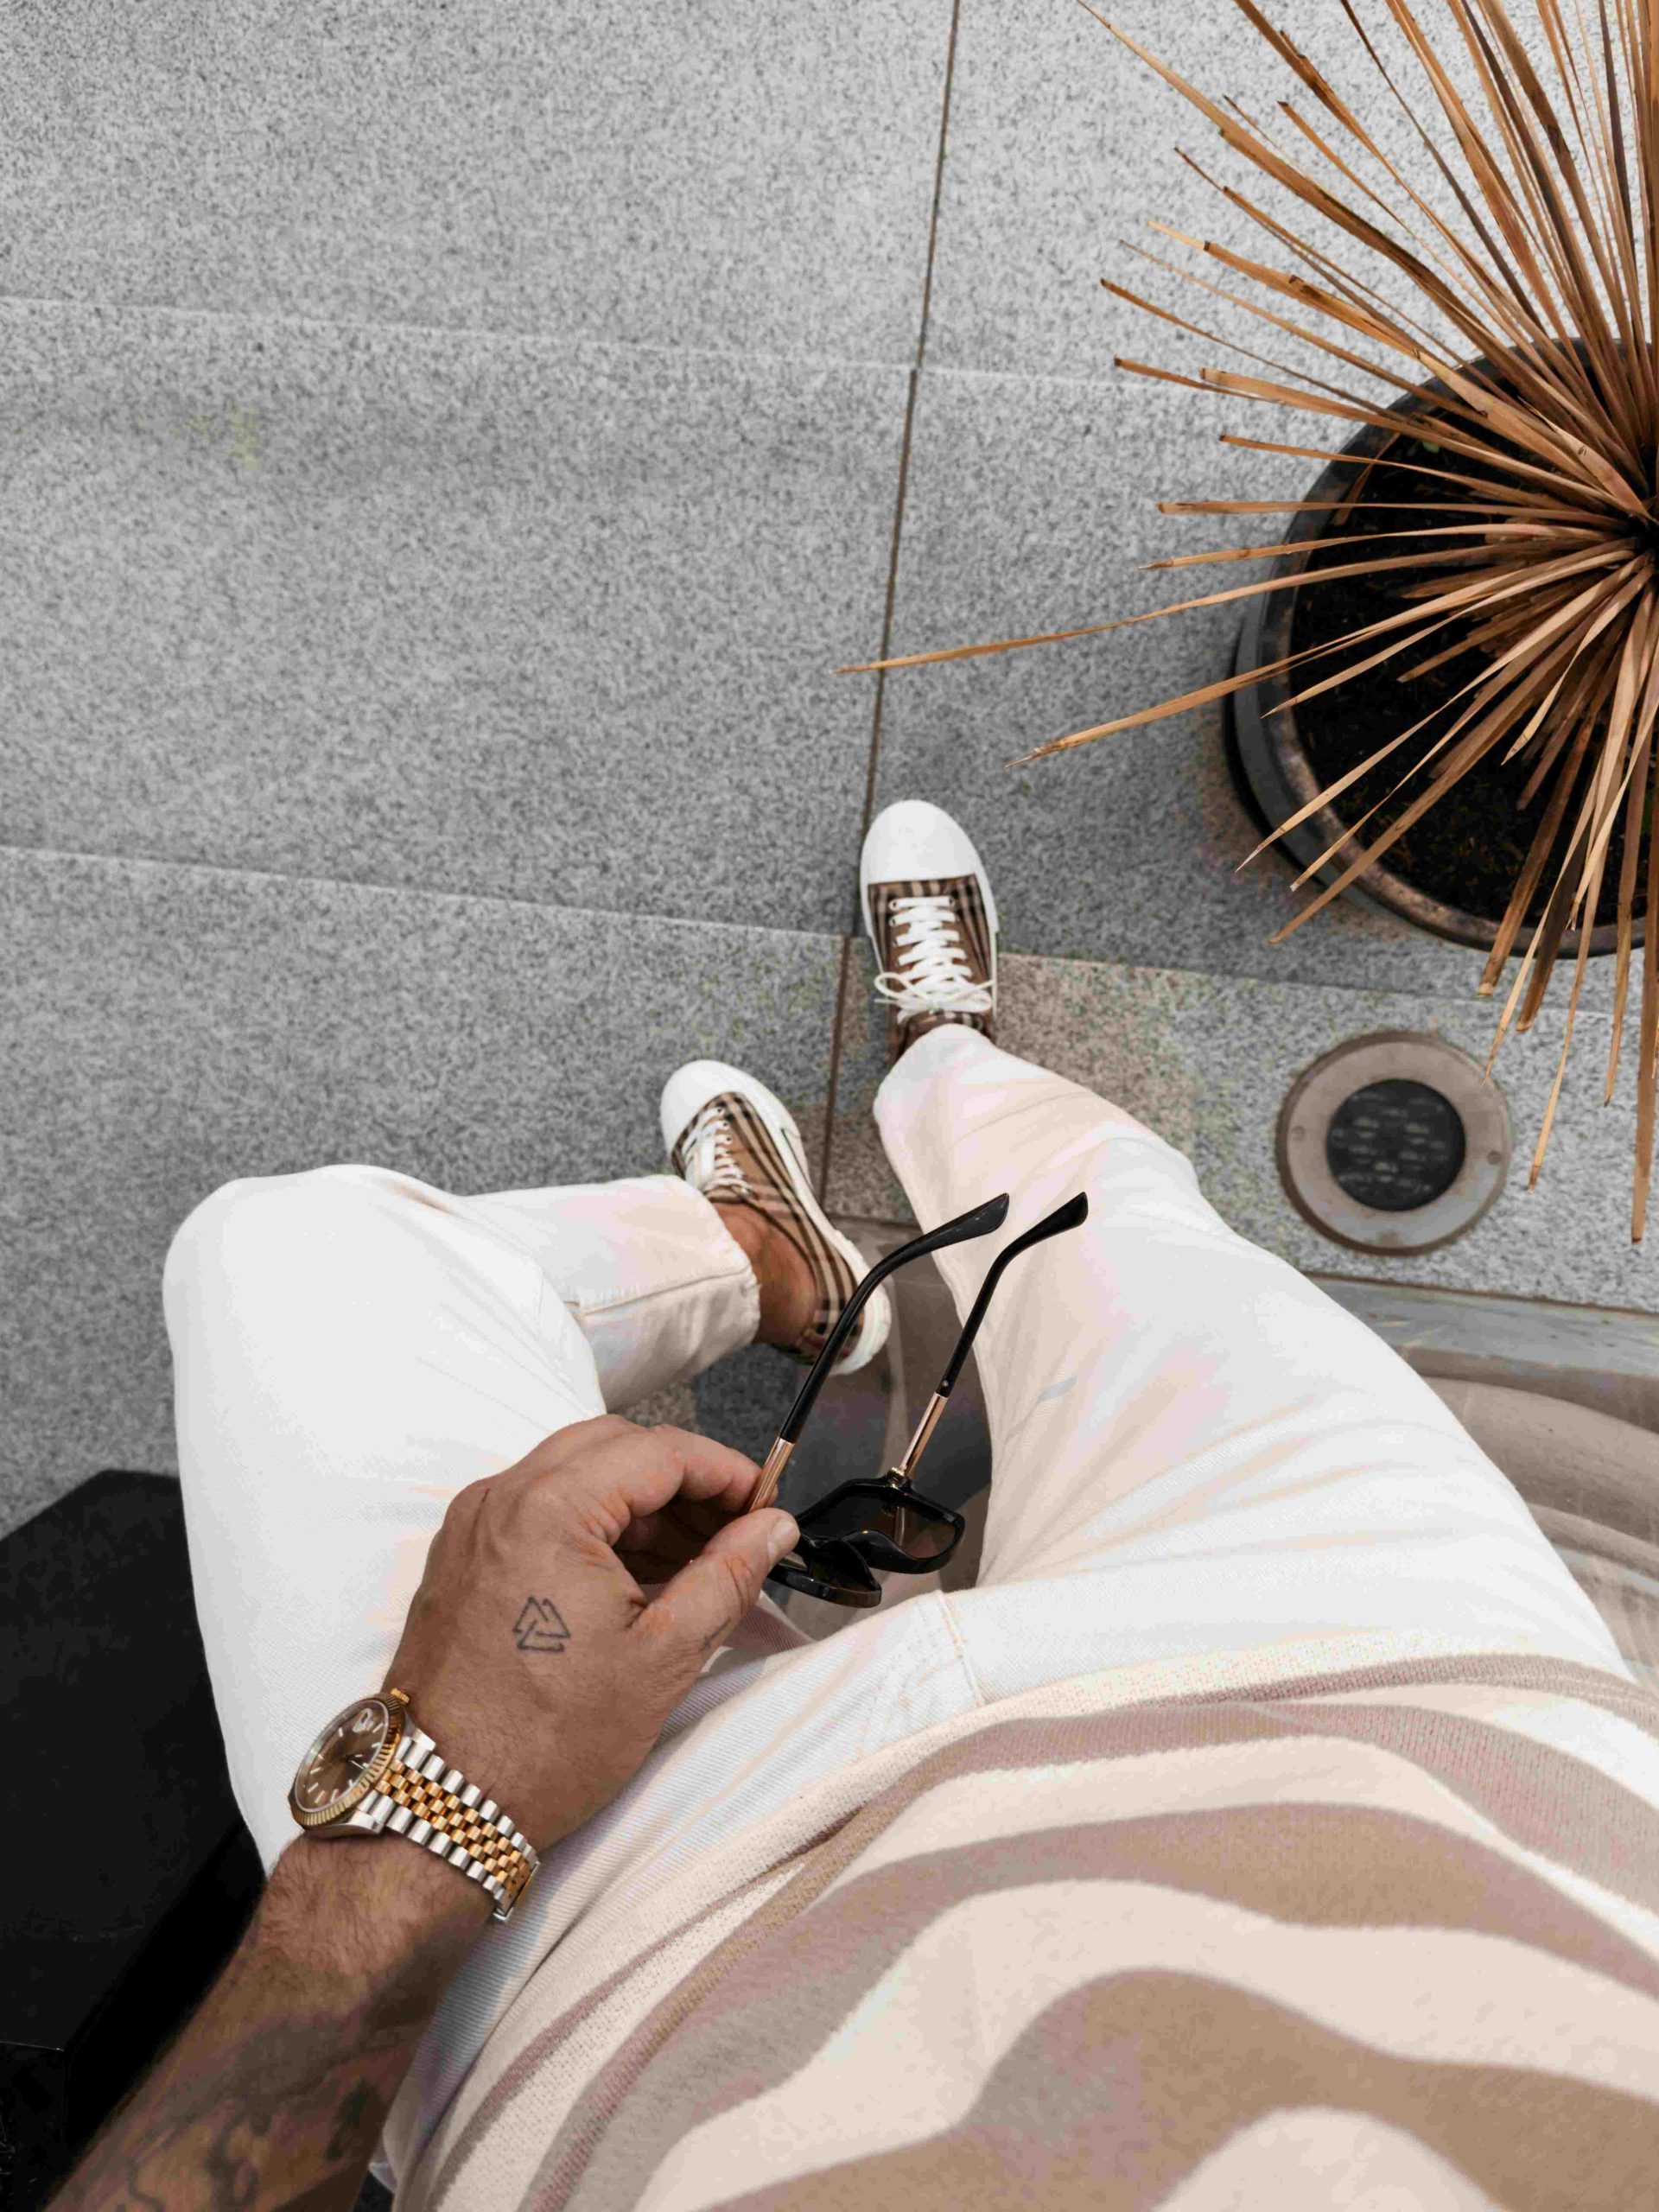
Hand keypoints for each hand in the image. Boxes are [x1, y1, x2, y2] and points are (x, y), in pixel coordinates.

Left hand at [378, 1416, 798, 1848]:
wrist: (443, 1805)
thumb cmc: (541, 1743)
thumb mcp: (663, 1657)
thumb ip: (727, 1576)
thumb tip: (771, 1529)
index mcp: (546, 1509)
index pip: (657, 1450)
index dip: (725, 1471)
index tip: (765, 1503)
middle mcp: (499, 1500)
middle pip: (614, 1448)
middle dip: (684, 1481)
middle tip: (737, 1527)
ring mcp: (474, 1527)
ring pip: (576, 1475)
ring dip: (642, 1504)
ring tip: (699, 1560)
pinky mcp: (463, 1558)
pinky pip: (540, 1511)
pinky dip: (596, 1526)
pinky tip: (640, 1575)